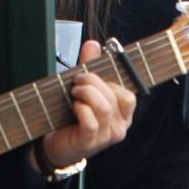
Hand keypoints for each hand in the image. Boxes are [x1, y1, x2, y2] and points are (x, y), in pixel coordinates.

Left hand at [35, 40, 135, 168]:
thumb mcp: (85, 90)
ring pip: (104, 108)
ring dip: (86, 93)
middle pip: (114, 97)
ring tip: (73, 91)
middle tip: (77, 80)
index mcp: (123, 114)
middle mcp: (119, 127)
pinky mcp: (90, 142)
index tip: (95, 73)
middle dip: (93, 82)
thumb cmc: (75, 118)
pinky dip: (81, 109)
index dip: (112, 81)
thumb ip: (91, 67)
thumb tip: (93, 44)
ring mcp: (106, 137)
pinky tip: (74, 106)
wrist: (59, 145)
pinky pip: (90, 122)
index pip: (129, 96)